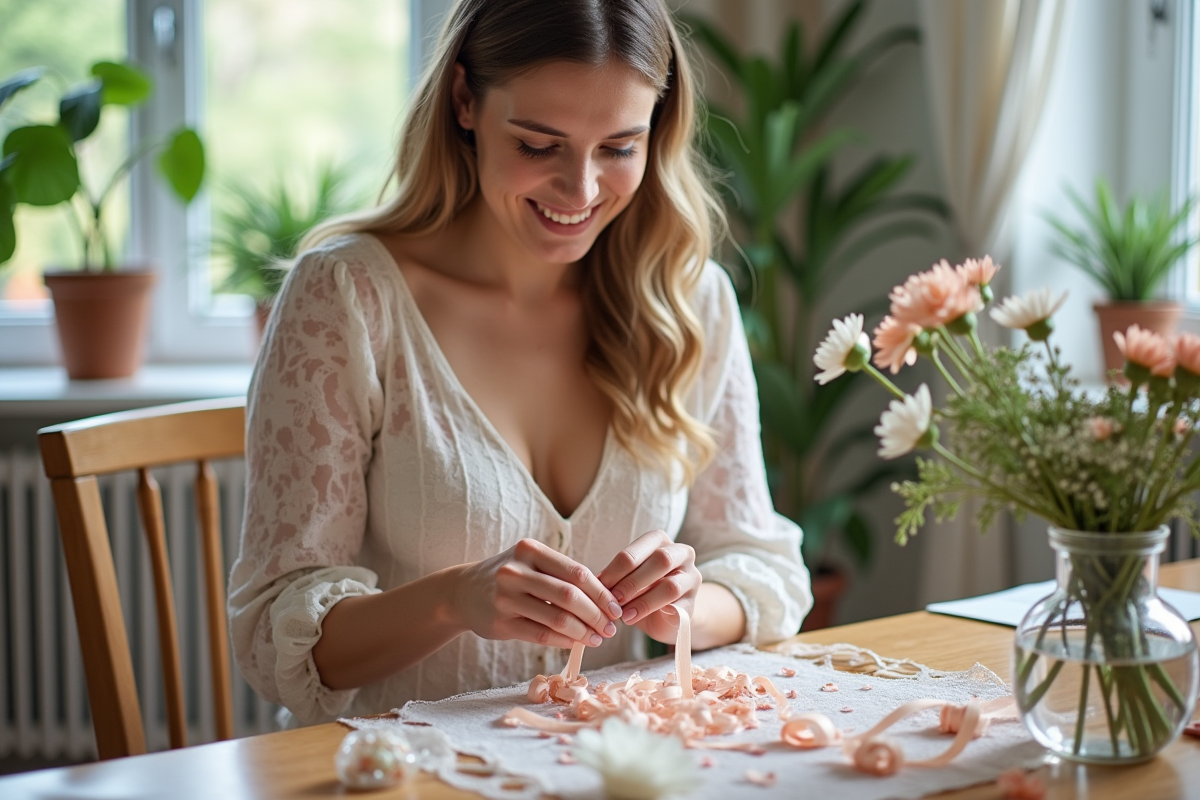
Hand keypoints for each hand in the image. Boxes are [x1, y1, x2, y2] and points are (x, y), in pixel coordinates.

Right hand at [455, 538, 622, 648]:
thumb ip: (562, 575)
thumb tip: (606, 600)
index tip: (616, 609)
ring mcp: (505, 597)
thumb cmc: (510, 577)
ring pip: (556, 618)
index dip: (601, 593)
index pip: (577, 573)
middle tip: (611, 629)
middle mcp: (516, 571)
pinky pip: (540, 635)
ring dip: (583, 632)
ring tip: (597, 639)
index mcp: (530, 551)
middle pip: (569, 596)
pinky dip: (563, 640)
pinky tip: (576, 643)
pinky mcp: (499, 623)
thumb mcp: (531, 563)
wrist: (462, 592)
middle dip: (596, 615)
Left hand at [597, 530, 701, 643]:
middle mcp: (681, 554)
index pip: (639, 548)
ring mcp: (691, 578)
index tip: (600, 583)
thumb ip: (616, 577)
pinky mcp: (694, 603)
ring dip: (643, 600)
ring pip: (670, 585)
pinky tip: (634, 620)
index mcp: (660, 540)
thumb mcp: (627, 578)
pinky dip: (653, 614)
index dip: (618, 566)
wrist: (667, 615)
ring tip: (623, 614)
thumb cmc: (642, 590)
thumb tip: (593, 582)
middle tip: (613, 598)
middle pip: (660, 560)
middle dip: (632, 581)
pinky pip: (676, 608)